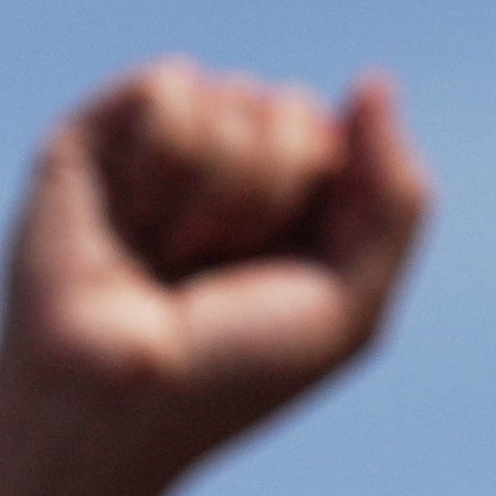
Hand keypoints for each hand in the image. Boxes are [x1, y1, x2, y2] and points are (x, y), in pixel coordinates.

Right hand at [0, 63, 428, 495]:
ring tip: (161, 261)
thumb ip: (399, 200)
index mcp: (282, 214)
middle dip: (266, 203)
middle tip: (209, 278)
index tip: (269, 283)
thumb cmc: (222, 382)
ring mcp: (157, 152)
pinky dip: (162, 168)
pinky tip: (127, 222)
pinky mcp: (95, 135)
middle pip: (293, 112)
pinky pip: (171, 89)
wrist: (109, 413)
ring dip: (211, 200)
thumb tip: (372, 83)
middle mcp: (222, 175)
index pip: (334, 141)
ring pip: (234, 97)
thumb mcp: (349, 312)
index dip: (318, 208)